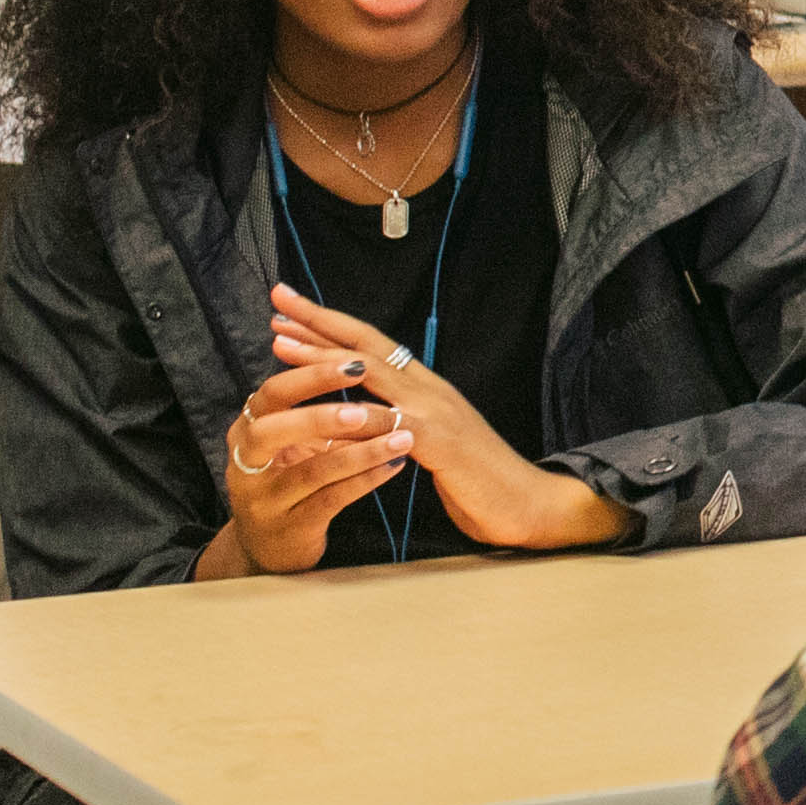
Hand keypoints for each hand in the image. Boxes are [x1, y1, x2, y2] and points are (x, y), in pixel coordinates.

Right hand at [210, 325, 414, 576]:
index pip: (271, 394)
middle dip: (321, 414)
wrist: (269, 546)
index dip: (309, 375)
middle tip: (366, 406)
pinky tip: (394, 466)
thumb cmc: (287, 477)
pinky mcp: (290, 528)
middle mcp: (247, 463)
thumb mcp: (285, 439)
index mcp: (247, 430)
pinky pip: (330, 501)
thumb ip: (303, 402)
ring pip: (311, 471)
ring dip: (359, 452)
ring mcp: (266, 499)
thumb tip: (342, 347)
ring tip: (401, 437)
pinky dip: (364, 481)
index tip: (353, 362)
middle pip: (274, 431)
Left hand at [269, 287, 621, 552]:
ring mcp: (434, 411)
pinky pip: (386, 423)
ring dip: (322, 357)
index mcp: (425, 388)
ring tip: (282, 342)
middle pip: (365, 345)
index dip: (330, 326)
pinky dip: (352, 416)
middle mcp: (428, 389)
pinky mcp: (438, 441)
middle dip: (318, 321)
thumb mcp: (431, 443)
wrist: (527, 504)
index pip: (371, 346)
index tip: (290, 311)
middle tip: (278, 300)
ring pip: (370, 373)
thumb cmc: (479, 479)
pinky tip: (320, 411)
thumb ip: (399, 424)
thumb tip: (362, 416)